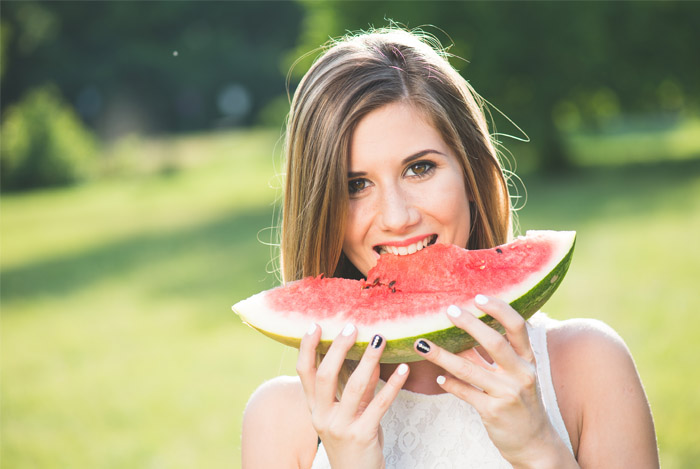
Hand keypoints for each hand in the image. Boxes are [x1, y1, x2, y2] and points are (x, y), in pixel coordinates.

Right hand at [297, 323, 409, 468]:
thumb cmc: (352, 439)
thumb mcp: (348, 411)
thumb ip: (356, 385)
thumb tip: (370, 355)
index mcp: (314, 408)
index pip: (304, 373)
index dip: (307, 348)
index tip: (315, 325)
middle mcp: (322, 416)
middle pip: (325, 375)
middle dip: (338, 348)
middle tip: (352, 327)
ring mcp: (341, 426)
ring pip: (355, 387)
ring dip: (369, 359)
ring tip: (380, 339)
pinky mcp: (363, 435)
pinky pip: (380, 404)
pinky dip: (393, 384)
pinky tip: (403, 369)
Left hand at [414, 295, 575, 467]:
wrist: (533, 442)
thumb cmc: (519, 400)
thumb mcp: (515, 374)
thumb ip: (494, 354)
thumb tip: (463, 326)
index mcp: (528, 359)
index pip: (517, 326)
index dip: (498, 309)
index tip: (477, 296)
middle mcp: (521, 374)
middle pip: (494, 343)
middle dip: (469, 324)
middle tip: (448, 310)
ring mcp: (508, 393)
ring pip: (469, 369)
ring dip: (442, 355)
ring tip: (422, 344)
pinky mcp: (493, 412)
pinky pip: (465, 393)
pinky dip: (450, 384)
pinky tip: (439, 379)